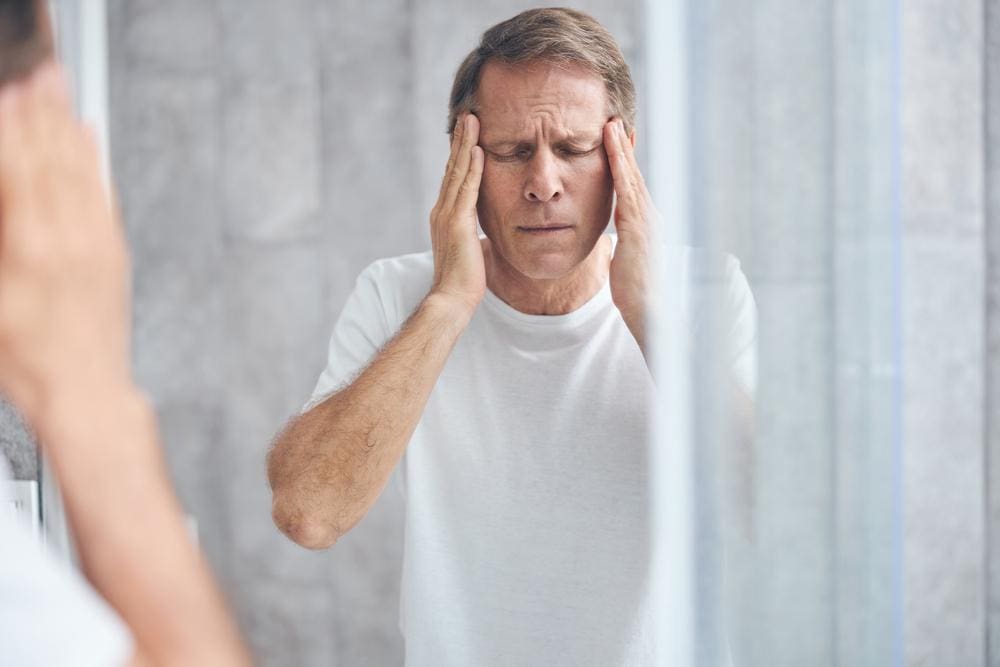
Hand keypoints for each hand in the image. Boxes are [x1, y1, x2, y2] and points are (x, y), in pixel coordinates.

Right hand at [0, 62, 131, 422]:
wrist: (87, 391)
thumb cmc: (30, 360)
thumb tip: (3, 196)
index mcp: (30, 247)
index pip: (17, 170)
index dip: (11, 130)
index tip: (7, 97)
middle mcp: (69, 237)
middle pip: (52, 159)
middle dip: (42, 113)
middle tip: (38, 75)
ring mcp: (98, 242)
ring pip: (81, 170)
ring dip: (67, 126)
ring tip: (60, 90)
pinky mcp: (115, 252)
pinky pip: (105, 194)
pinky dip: (95, 160)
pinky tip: (91, 137)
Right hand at [428, 113, 485, 316]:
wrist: (451, 299)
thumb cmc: (463, 282)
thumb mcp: (470, 250)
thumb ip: (472, 235)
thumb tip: (481, 231)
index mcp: (445, 216)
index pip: (453, 179)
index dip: (460, 155)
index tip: (467, 134)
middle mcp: (441, 211)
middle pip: (452, 168)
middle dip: (460, 140)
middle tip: (467, 115)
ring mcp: (447, 216)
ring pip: (457, 172)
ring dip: (465, 145)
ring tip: (472, 120)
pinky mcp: (457, 223)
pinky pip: (467, 189)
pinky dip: (472, 168)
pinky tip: (478, 150)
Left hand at [605, 118, 654, 353]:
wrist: (649, 309)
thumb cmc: (636, 291)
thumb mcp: (626, 261)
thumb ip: (624, 245)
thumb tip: (618, 242)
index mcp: (644, 222)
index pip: (632, 186)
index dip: (624, 161)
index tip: (615, 139)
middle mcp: (649, 215)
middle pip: (633, 174)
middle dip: (623, 146)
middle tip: (614, 119)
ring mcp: (646, 219)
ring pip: (631, 176)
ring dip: (620, 148)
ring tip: (610, 124)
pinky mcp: (638, 226)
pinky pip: (626, 189)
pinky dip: (619, 166)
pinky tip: (611, 149)